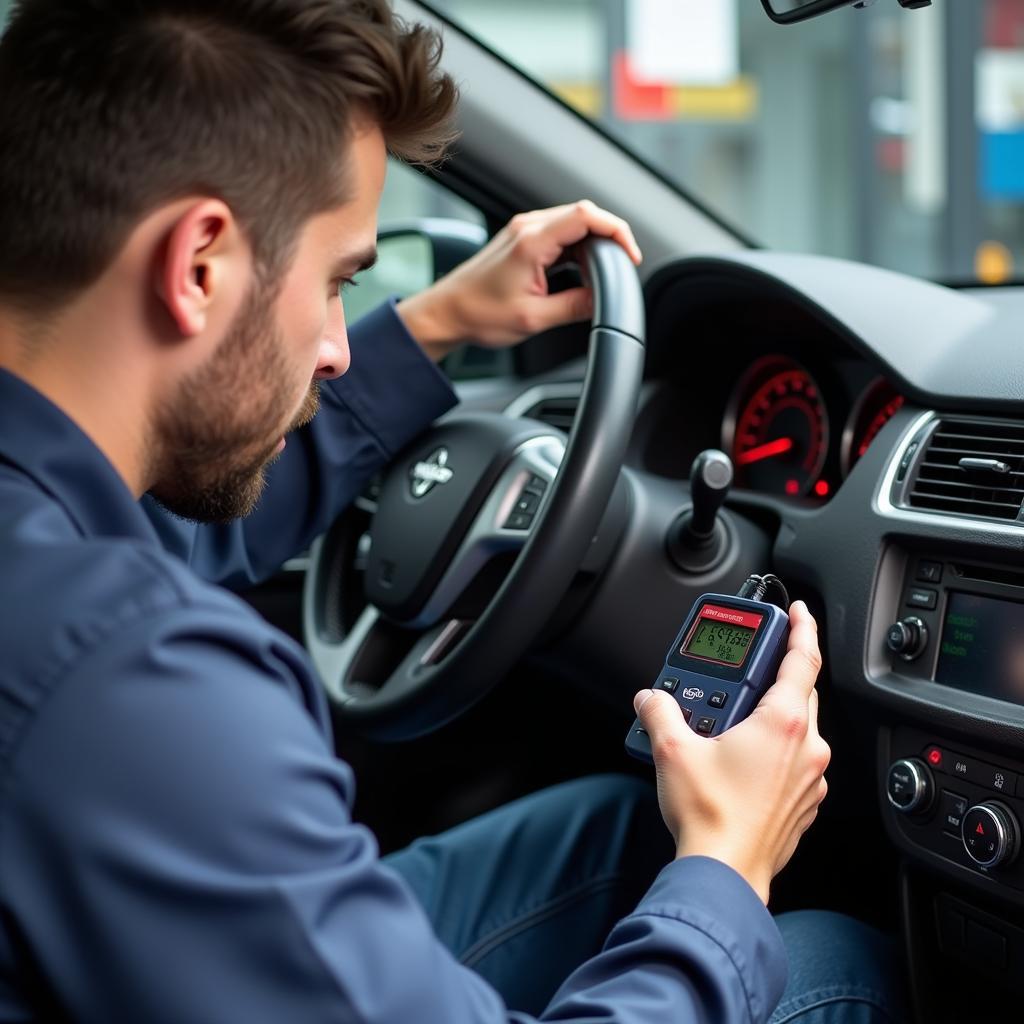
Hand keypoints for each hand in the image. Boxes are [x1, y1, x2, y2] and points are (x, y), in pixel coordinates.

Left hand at [396, 200, 641, 360]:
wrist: (447, 312)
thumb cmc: (478, 314)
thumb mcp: (533, 319)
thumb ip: (574, 307)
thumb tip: (603, 301)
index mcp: (531, 241)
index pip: (587, 216)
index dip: (617, 231)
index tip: (629, 255)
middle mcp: (527, 227)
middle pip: (585, 215)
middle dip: (608, 239)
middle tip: (618, 270)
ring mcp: (524, 230)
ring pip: (574, 223)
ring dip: (592, 245)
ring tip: (597, 275)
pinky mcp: (522, 238)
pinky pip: (560, 233)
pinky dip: (577, 248)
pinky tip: (578, 272)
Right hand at [634, 600, 829, 904]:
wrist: (726, 874)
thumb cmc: (711, 817)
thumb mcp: (673, 751)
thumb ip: (659, 711)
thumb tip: (650, 697)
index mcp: (784, 724)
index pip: (803, 659)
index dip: (802, 629)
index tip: (798, 612)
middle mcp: (807, 748)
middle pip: (800, 692)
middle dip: (775, 677)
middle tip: (746, 672)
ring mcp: (810, 778)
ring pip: (799, 728)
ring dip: (772, 717)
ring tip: (732, 722)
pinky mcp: (804, 803)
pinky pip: (795, 762)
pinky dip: (774, 751)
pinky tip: (741, 760)